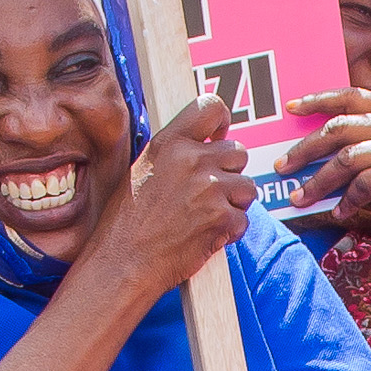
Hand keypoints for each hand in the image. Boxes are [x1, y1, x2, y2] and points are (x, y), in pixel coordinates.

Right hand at [78, 98, 257, 308]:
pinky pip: (243, 219)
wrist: (123, 263)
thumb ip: (175, 154)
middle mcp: (191, 160)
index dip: (222, 122)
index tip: (219, 138)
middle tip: (209, 194)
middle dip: (230, 174)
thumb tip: (203, 146)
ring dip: (234, 203)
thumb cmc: (127, 224)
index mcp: (169, 144)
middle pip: (238, 152)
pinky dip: (229, 231)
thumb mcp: (142, 171)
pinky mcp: (221, 218)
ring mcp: (209, 189)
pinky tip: (205, 235)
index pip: (211, 107)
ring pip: (247, 187)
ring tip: (206, 216)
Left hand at [275, 88, 370, 253]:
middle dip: (306, 149)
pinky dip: (347, 200)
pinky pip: (365, 183)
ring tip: (300, 197)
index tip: (292, 109)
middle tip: (283, 166)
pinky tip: (339, 211)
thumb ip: (354, 150)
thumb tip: (306, 151)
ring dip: (318, 181)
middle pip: (342, 127)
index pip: (352, 96)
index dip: (320, 100)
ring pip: (348, 158)